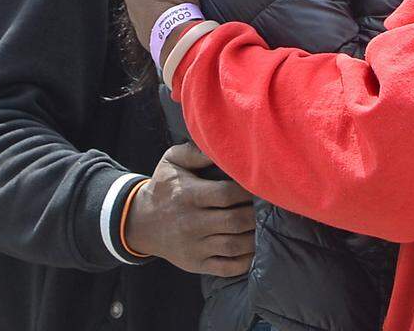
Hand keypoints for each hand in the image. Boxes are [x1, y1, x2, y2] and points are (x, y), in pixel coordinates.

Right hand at [124, 143, 255, 276]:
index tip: (262, 186)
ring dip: (256, 237)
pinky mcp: (196, 264)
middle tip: (272, 206)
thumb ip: (196, 151)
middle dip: (257, 214)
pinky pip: (226, 267)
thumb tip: (220, 146)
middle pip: (234, 221)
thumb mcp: (172, 161)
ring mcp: (194, 247)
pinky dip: (245, 261)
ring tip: (267, 226)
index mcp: (188, 196)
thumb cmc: (164, 187)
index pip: (226, 195)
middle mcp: (191, 223)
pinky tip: (256, 249)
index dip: (249, 191)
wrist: (141, 223)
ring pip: (234, 245)